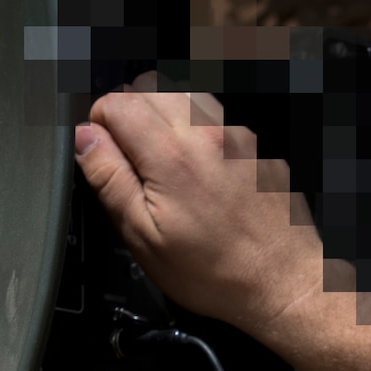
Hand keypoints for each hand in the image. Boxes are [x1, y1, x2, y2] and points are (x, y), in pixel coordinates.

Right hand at [73, 76, 325, 345]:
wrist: (285, 283)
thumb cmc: (217, 273)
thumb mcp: (144, 237)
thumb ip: (109, 179)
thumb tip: (84, 137)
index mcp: (171, 155)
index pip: (115, 102)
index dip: (98, 124)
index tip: (102, 151)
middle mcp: (207, 133)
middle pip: (148, 87)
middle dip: (127, 112)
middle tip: (129, 155)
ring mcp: (238, 134)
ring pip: (183, 92)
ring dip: (162, 111)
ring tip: (159, 155)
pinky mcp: (257, 144)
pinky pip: (215, 113)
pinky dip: (195, 124)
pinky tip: (195, 162)